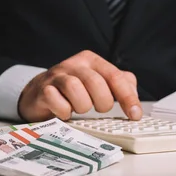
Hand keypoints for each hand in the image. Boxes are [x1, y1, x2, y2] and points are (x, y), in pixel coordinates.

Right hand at [18, 50, 141, 121]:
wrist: (40, 93)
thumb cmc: (74, 90)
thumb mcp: (99, 83)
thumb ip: (120, 86)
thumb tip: (135, 99)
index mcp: (91, 60)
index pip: (115, 76)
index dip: (127, 97)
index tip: (135, 115)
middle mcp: (74, 64)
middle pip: (96, 82)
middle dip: (102, 102)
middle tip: (99, 110)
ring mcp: (56, 76)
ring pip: (75, 88)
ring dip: (82, 105)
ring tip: (80, 109)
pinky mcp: (43, 89)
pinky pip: (55, 100)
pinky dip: (64, 111)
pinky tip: (65, 112)